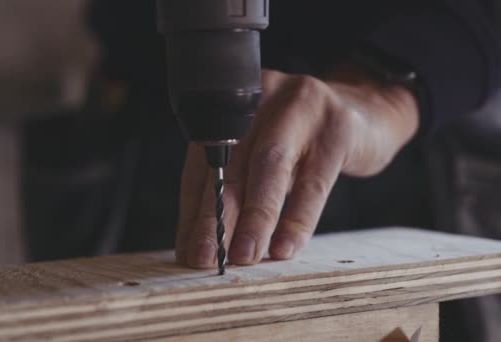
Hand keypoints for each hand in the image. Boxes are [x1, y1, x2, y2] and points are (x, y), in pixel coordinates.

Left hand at [176, 64, 418, 267]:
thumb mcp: (263, 156)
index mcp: (232, 111)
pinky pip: (314, 181)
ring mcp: (300, 108)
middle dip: (215, 217)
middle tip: (205, 258)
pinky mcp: (337, 127)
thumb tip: (202, 244)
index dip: (193, 212)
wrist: (365, 112)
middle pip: (230, 166)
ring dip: (253, 218)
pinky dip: (297, 219)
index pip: (203, 167)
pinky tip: (285, 247)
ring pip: (269, 169)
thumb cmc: (303, 143)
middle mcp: (260, 102)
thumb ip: (235, 189)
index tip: (188, 251)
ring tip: (243, 256)